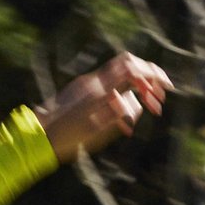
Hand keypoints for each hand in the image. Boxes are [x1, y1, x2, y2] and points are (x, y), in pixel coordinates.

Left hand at [36, 53, 173, 163]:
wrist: (37, 137)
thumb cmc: (64, 137)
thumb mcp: (96, 129)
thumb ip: (118, 113)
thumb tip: (137, 101)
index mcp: (98, 88)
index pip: (132, 68)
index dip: (153, 74)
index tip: (167, 87)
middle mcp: (93, 82)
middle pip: (129, 68)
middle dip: (148, 81)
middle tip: (159, 101)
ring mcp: (86, 86)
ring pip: (120, 80)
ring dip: (137, 93)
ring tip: (148, 112)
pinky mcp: (82, 94)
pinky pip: (109, 91)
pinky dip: (123, 101)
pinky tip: (126, 124)